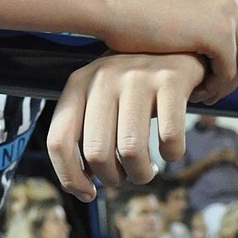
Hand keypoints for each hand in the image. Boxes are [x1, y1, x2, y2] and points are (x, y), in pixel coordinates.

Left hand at [46, 52, 205, 200]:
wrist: (178, 44)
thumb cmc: (133, 85)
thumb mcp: (100, 97)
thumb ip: (85, 132)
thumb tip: (83, 187)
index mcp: (78, 83)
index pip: (58, 140)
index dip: (69, 177)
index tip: (88, 193)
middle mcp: (104, 76)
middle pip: (96, 152)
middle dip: (113, 178)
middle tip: (125, 176)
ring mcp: (138, 75)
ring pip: (131, 150)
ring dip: (141, 174)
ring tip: (147, 170)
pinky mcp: (171, 79)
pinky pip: (169, 137)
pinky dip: (172, 154)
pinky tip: (170, 150)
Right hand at [102, 0, 237, 104]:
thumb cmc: (131, 0)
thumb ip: (204, 2)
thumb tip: (218, 32)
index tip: (222, 56)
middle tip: (214, 80)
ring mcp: (228, 7)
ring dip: (228, 79)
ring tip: (206, 91)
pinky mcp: (218, 33)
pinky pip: (230, 70)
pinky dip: (216, 86)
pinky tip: (196, 92)